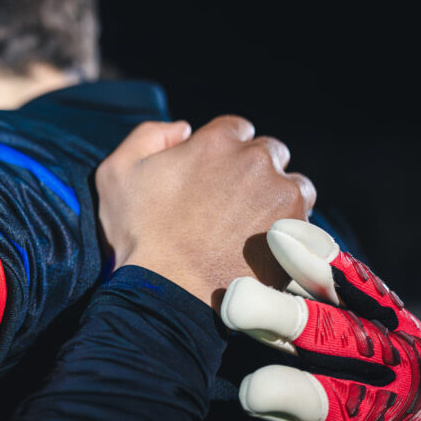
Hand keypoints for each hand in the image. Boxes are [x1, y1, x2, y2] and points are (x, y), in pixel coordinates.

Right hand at [95, 116, 315, 306]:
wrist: (168, 292)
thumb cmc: (139, 234)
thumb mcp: (115, 173)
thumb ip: (147, 135)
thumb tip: (184, 129)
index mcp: (215, 141)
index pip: (235, 128)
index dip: (221, 151)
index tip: (210, 176)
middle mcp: (256, 160)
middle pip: (269, 153)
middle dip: (253, 170)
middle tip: (230, 203)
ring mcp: (282, 195)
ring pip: (293, 185)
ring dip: (276, 197)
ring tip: (249, 226)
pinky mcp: (298, 232)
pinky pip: (304, 222)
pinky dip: (287, 231)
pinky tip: (260, 248)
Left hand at [221, 220, 420, 420]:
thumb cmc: (373, 356)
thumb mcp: (361, 309)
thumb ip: (323, 272)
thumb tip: (286, 215)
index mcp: (377, 321)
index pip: (347, 283)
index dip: (316, 262)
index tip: (276, 236)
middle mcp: (378, 363)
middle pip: (331, 336)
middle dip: (283, 319)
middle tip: (235, 302)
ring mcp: (373, 420)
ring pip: (329, 402)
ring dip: (292, 394)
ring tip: (252, 391)